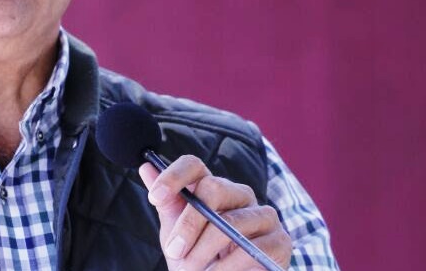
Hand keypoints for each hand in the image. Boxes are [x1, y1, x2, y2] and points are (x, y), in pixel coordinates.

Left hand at [139, 155, 290, 269]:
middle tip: (174, 251)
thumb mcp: (177, 235)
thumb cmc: (199, 261)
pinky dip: (229, 266)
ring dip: (205, 251)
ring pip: (231, 222)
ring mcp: (264, 215)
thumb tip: (145, 167)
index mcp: (212, 188)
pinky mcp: (281, 240)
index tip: (155, 196)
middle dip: (189, 223)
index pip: (194, 165)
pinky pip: (253, 247)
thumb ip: (167, 204)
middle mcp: (239, 194)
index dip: (174, 175)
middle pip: (213, 188)